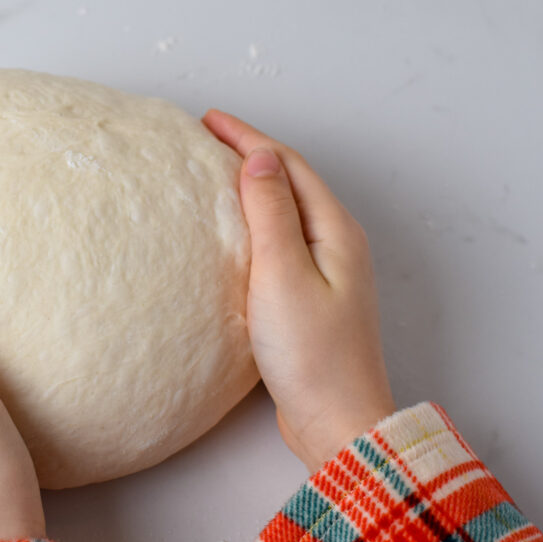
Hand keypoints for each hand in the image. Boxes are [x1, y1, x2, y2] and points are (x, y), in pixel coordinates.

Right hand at [203, 110, 395, 471]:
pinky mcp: (313, 295)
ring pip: (286, 209)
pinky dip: (255, 220)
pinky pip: (282, 239)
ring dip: (252, 184)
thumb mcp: (283, 274)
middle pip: (290, 180)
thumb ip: (270, 213)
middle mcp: (337, 242)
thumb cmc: (312, 355)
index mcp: (334, 229)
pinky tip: (234, 230)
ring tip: (214, 173)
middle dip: (249, 152)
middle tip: (206, 137)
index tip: (207, 120)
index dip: (247, 137)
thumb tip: (258, 158)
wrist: (337, 420)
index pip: (286, 164)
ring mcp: (328, 269)